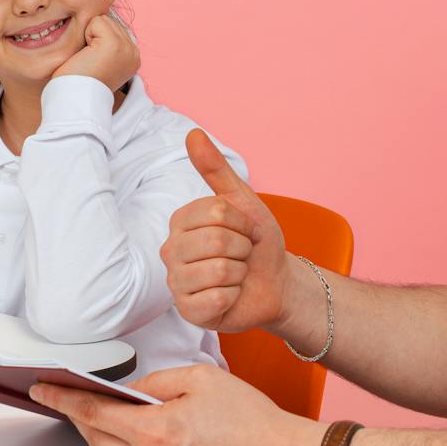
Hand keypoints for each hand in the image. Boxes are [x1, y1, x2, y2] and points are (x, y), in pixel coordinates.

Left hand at [31, 366, 321, 445]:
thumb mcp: (201, 379)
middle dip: (81, 415)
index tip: (42, 388)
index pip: (92, 412)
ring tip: (116, 416)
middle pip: (94, 438)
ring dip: (107, 437)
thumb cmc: (251, 422)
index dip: (61, 397)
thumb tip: (125, 391)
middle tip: (73, 396)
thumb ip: (155, 382)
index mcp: (155, 432)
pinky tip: (144, 441)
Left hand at [55, 13, 139, 91]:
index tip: (92, 62)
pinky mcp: (115, 44)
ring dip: (90, 35)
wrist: (74, 98)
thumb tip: (100, 17)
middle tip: (89, 60)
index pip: (113, 28)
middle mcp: (134, 52)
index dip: (96, 39)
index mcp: (132, 57)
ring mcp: (127, 48)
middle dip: (94, 36)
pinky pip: (96, 21)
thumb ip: (105, 41)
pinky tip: (86, 55)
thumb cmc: (78, 81)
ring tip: (88, 58)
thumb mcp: (99, 60)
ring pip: (103, 19)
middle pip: (109, 21)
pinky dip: (86, 35)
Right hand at [161, 128, 293, 333]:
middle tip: (242, 254)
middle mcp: (171, 250)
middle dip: (243, 248)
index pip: (216, 213)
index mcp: (181, 221)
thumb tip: (193, 134)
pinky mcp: (187, 311)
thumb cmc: (256, 243)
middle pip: (217, 241)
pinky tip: (231, 295)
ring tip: (236, 274)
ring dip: (240, 273)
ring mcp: (176, 282)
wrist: (275, 282)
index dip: (242, 223)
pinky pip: (217, 298)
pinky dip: (235, 296)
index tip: (244, 230)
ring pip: (218, 270)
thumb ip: (216, 169)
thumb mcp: (243, 202)